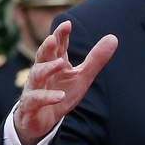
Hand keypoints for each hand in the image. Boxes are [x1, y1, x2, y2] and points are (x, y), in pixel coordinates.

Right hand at [14, 20, 117, 144]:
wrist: (41, 120)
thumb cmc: (61, 93)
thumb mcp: (82, 77)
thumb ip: (96, 59)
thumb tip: (113, 37)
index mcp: (55, 63)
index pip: (58, 47)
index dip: (61, 36)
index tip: (67, 24)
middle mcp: (42, 72)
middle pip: (43, 56)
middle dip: (47, 47)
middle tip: (52, 38)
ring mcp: (35, 87)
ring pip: (37, 75)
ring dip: (47, 69)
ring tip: (60, 64)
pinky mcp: (30, 104)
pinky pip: (36, 99)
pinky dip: (47, 97)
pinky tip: (60, 96)